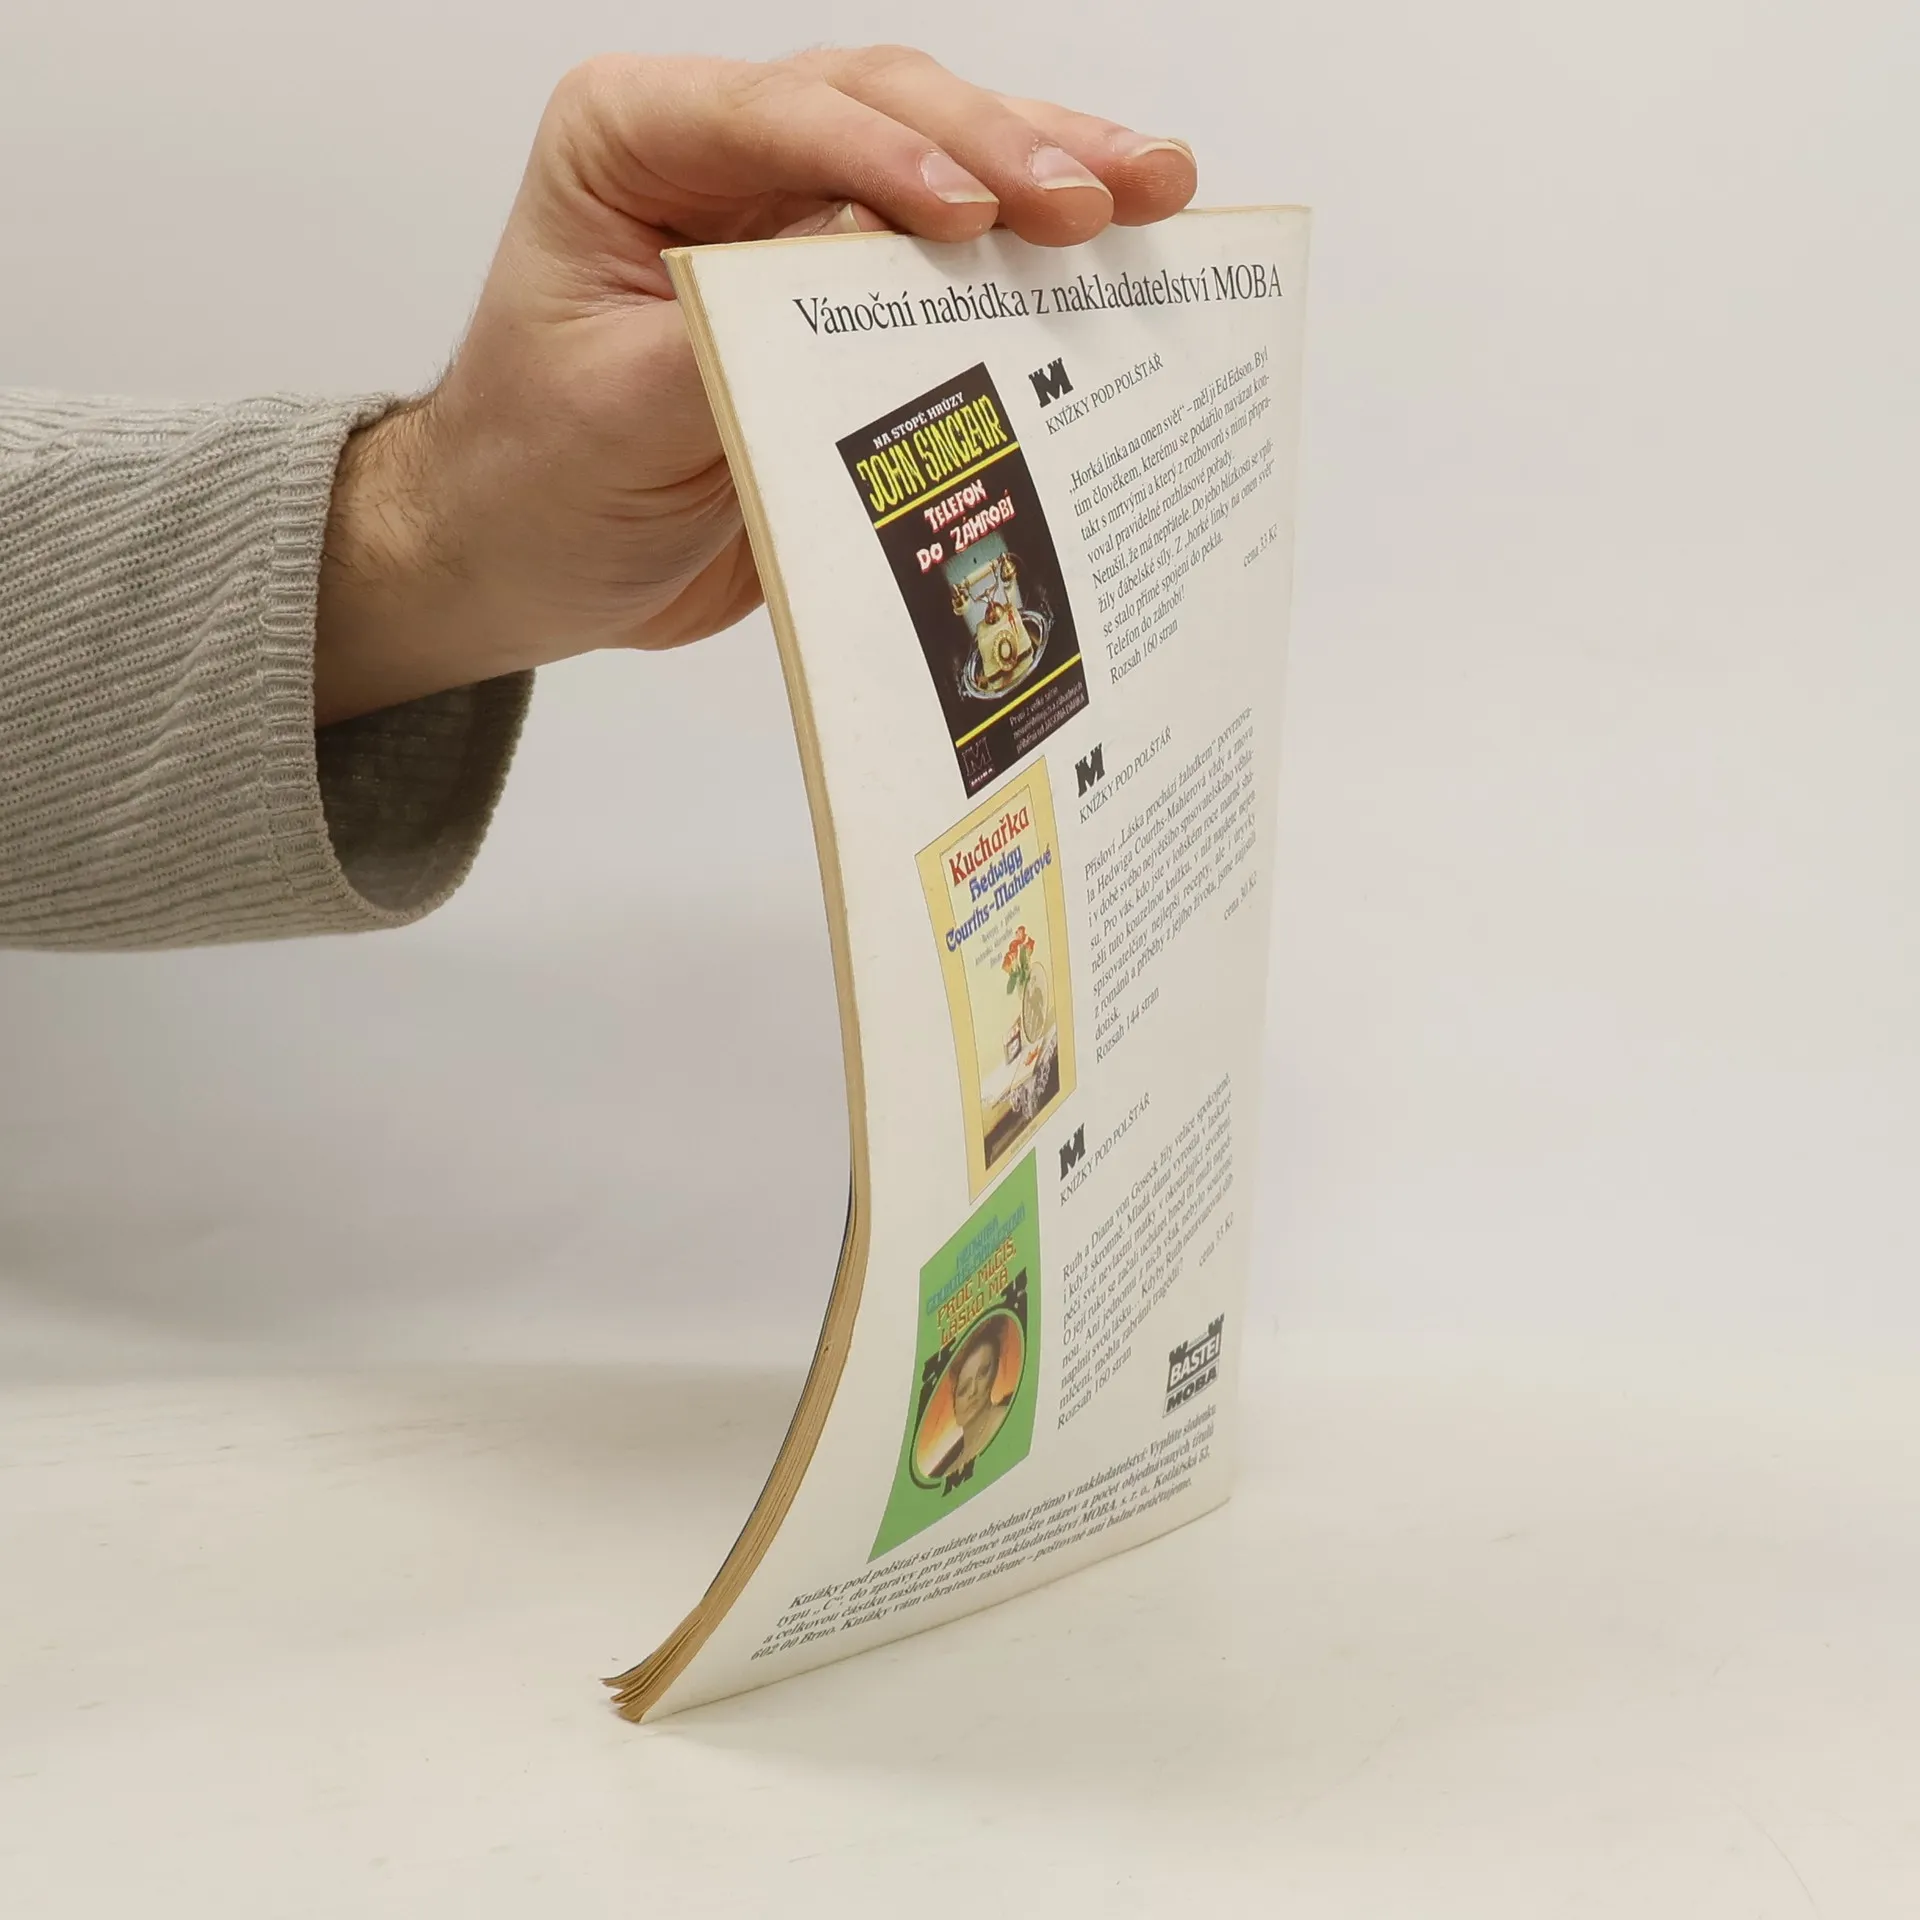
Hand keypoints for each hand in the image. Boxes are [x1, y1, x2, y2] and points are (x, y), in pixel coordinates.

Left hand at [316, 48, 1196, 724]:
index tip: (970, 215)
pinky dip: (1029, 256)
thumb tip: (873, 258)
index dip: (887, 153)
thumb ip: (743, 334)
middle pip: (882, 110)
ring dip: (1049, 172)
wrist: (530, 561)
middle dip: (1003, 151)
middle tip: (1104, 198)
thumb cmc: (537, 481)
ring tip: (1155, 189)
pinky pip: (947, 257)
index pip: (778, 115)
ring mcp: (791, 216)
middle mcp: (718, 156)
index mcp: (631, 142)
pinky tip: (1120, 241)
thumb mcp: (621, 412)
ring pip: (938, 158)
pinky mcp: (844, 296)